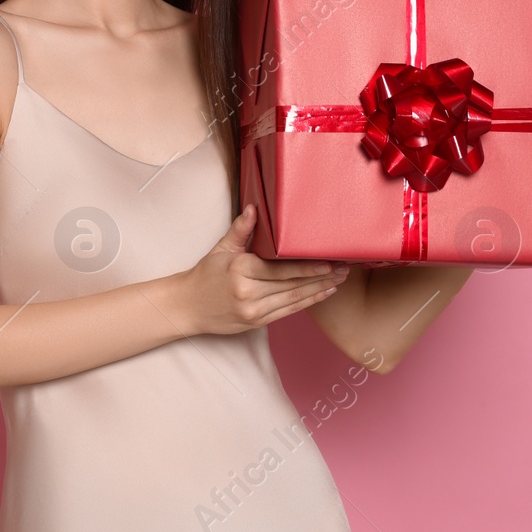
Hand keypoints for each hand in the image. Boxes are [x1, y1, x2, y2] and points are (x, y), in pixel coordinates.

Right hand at [172, 204, 348, 335]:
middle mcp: (247, 292)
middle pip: (291, 284)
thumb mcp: (220, 249)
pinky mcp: (256, 322)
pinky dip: (307, 302)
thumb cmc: (205, 275)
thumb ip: (240, 230)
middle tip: (344, 269)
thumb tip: (254, 208)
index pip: (280, 269)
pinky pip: (287, 312)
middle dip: (320, 277)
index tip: (328, 262)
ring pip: (293, 300)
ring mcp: (253, 311)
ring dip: (319, 290)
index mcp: (239, 270)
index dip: (307, 268)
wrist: (187, 307)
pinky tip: (322, 294)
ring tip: (339, 281)